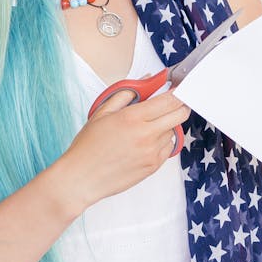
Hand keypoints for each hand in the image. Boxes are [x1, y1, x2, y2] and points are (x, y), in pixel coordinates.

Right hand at [58, 89, 191, 208]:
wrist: (82, 178)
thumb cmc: (88, 147)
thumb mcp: (101, 112)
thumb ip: (125, 94)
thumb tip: (145, 83)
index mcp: (132, 118)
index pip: (169, 100)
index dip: (178, 92)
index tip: (178, 89)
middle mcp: (145, 135)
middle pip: (180, 114)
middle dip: (180, 106)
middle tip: (173, 104)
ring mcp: (151, 152)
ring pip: (174, 132)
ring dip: (167, 126)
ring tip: (148, 128)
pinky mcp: (153, 167)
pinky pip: (168, 148)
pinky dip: (162, 142)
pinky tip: (145, 143)